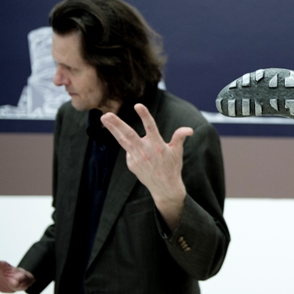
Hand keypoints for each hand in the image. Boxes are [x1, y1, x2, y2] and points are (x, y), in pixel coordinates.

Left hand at [101, 103, 193, 228]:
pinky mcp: (131, 164)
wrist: (165, 187)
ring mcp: (136, 158)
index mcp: (158, 145)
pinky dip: (130, 146)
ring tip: (104, 118)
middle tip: (107, 114)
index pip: (150, 127)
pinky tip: (136, 148)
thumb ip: (180, 137)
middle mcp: (145, 151)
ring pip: (122, 140)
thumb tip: (189, 130)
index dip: (144, 116)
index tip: (138, 105)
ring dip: (113, 129)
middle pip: (129, 135)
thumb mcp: (177, 151)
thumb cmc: (172, 167)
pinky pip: (129, 150)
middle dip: (117, 124)